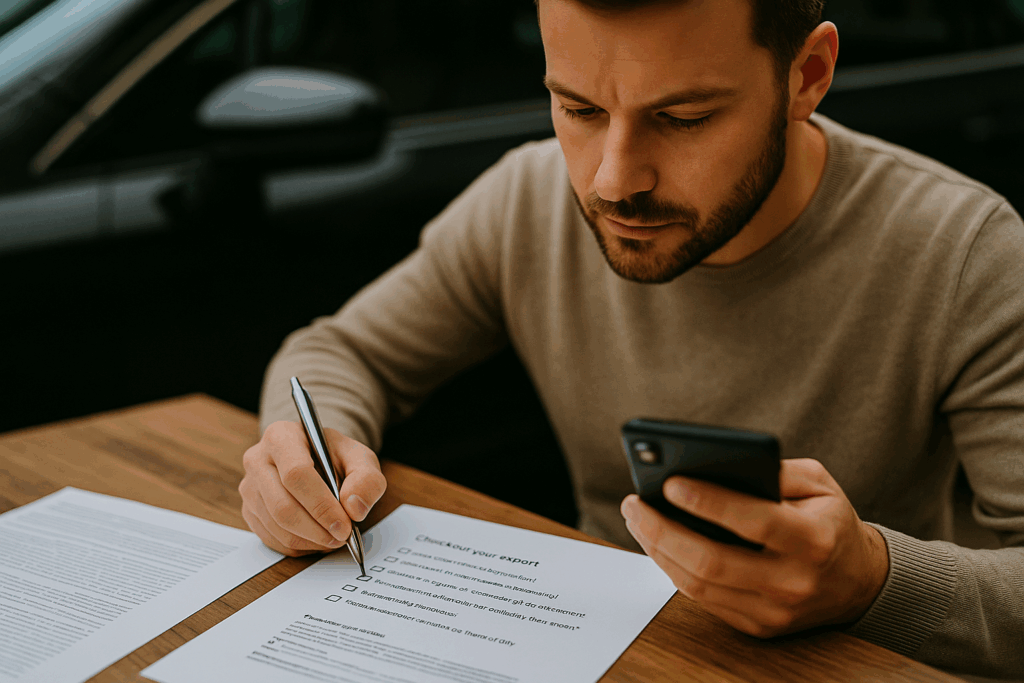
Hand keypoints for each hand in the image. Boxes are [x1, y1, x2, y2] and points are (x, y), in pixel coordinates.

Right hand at [239, 420, 386, 555]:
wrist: (315, 458)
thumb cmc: (335, 456)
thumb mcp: (360, 458)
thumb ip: (366, 479)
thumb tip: (354, 509)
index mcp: (282, 436)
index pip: (296, 474)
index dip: (321, 505)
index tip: (344, 524)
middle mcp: (257, 460)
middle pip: (282, 506)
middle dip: (317, 529)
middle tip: (342, 536)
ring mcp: (249, 487)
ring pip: (276, 527)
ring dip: (310, 540)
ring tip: (333, 537)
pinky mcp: (249, 511)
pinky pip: (271, 538)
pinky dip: (299, 546)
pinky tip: (317, 538)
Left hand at [620, 458, 888, 637]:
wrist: (858, 581)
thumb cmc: (829, 521)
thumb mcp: (817, 483)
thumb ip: (774, 470)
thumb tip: (715, 463)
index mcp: (813, 540)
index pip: (753, 521)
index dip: (708, 501)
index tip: (671, 482)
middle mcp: (793, 581)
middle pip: (712, 561)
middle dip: (663, 529)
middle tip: (635, 502)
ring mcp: (773, 611)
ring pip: (699, 584)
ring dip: (658, 550)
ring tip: (637, 518)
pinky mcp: (756, 626)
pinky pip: (702, 598)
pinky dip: (672, 569)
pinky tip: (656, 542)